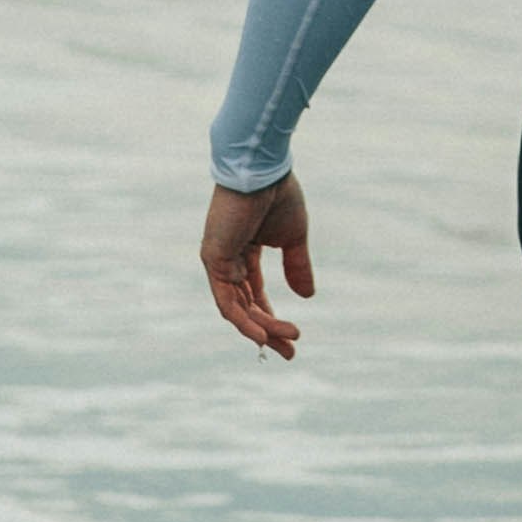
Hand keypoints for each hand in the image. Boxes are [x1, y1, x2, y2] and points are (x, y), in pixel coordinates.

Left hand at [201, 173, 313, 358]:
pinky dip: (243, 320)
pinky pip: (226, 300)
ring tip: (285, 342)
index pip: (255, 295)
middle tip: (291, 351)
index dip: (272, 319)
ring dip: (261, 328)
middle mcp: (227, 260)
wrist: (262, 170)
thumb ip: (297, 267)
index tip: (294, 338)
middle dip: (269, 331)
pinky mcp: (213, 259)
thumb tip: (307, 297)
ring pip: (238, 308)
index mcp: (244, 253)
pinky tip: (261, 335)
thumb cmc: (278, 196)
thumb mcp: (293, 238)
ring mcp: (218, 261)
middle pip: (246, 307)